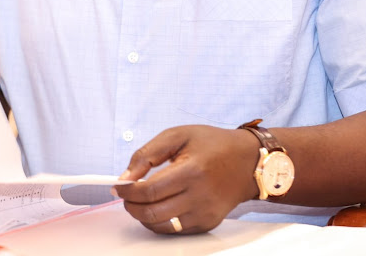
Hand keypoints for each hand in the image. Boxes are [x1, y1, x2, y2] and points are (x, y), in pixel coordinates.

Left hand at [115, 125, 259, 234]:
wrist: (247, 162)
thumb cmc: (212, 144)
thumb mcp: (179, 135)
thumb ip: (148, 153)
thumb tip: (126, 177)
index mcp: (192, 170)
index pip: (150, 190)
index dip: (129, 191)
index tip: (118, 186)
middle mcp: (199, 196)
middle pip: (153, 212)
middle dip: (131, 205)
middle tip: (126, 194)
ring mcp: (204, 213)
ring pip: (161, 226)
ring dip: (142, 216)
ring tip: (139, 201)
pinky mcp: (207, 223)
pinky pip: (175, 230)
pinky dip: (159, 221)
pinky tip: (157, 206)